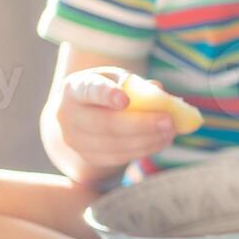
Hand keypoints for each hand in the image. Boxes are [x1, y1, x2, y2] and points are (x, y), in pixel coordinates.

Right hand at [52, 68, 175, 169]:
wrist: (82, 117)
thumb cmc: (106, 92)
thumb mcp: (117, 80)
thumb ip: (137, 85)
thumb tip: (159, 91)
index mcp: (75, 88)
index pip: (89, 90)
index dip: (107, 95)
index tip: (125, 100)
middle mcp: (68, 115)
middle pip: (104, 124)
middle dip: (140, 124)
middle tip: (168, 121)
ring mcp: (76, 140)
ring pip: (114, 145)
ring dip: (147, 140)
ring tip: (170, 132)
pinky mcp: (88, 157)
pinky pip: (118, 158)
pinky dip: (143, 150)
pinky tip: (160, 142)